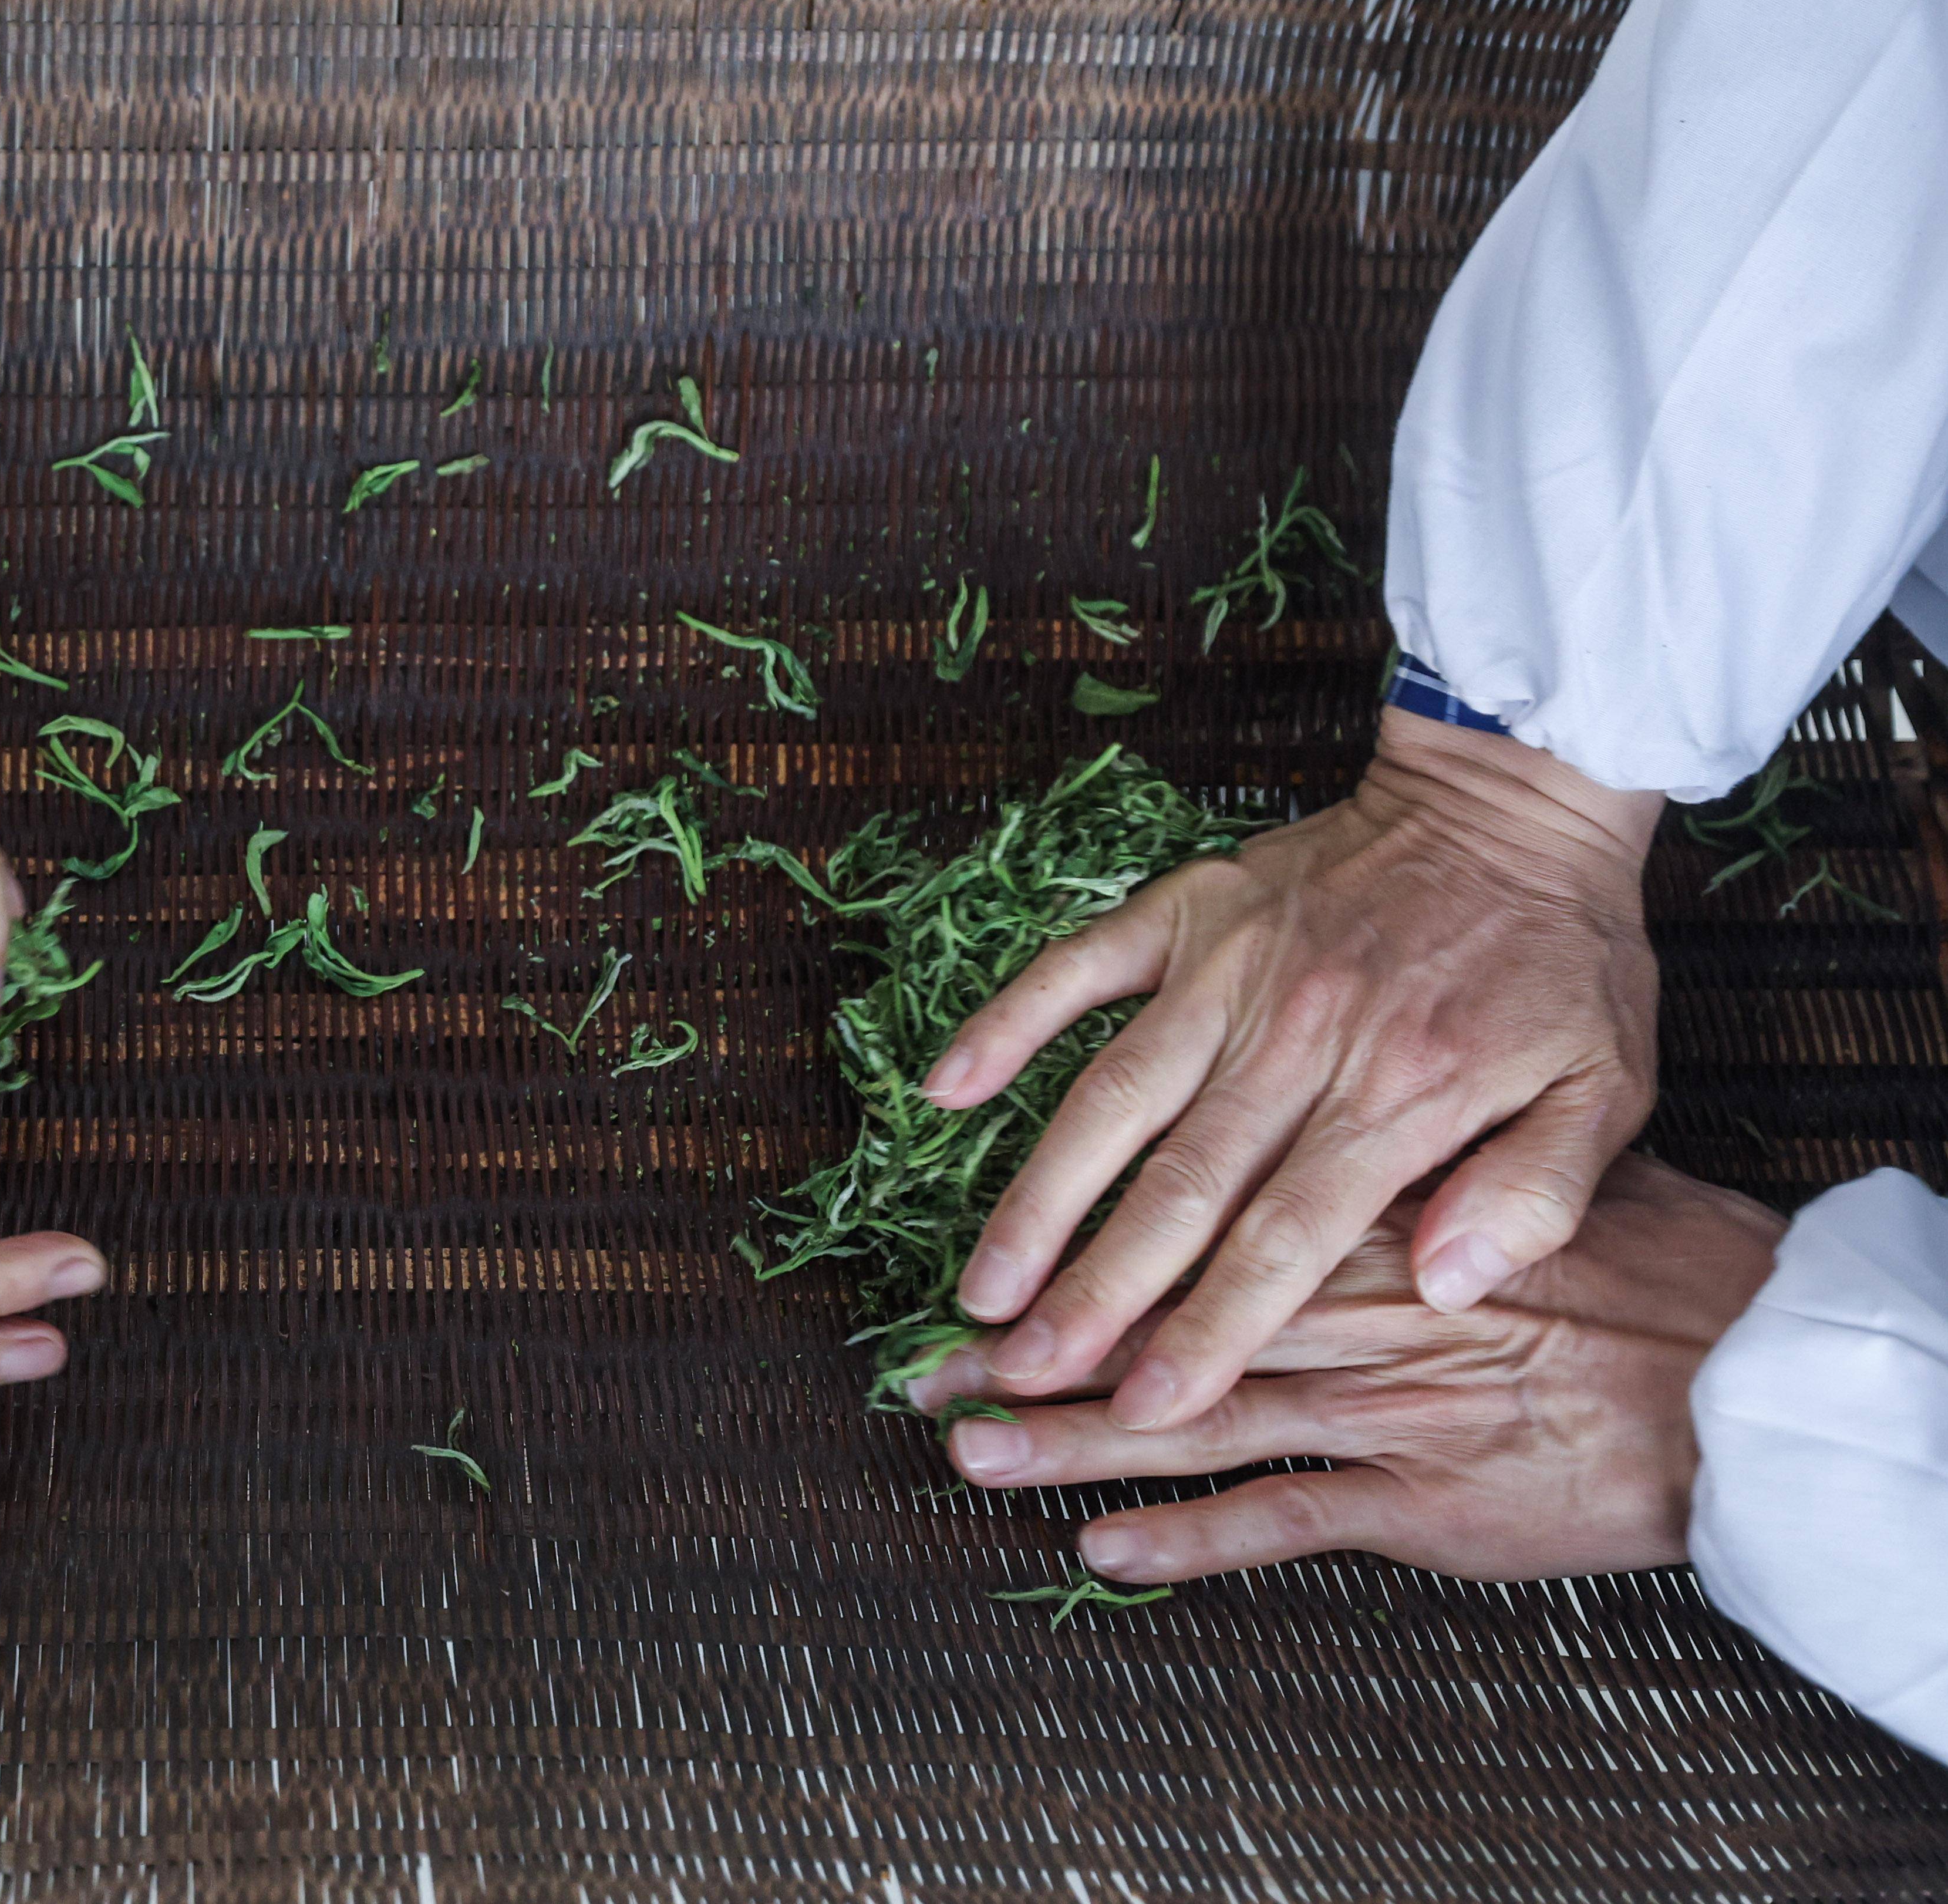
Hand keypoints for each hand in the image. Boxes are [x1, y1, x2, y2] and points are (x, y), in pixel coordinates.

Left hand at [913, 1153, 1780, 1583]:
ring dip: (1074, 1441)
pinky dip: (1190, 1540)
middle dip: (1041, 1348)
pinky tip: (1099, 1546)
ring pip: (1195, 1423)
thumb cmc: (1633, 1261)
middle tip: (927, 1368)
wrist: (1742, 1362)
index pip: (1185, 1228)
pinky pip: (1284, 1519)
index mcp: (1361, 1215)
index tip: (984, 1277)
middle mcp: (1348, 1313)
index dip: (1075, 1253)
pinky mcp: (1422, 1499)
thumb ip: (1401, 1150)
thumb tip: (1290, 1123)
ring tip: (969, 1448)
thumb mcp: (1520, 1152)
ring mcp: (1380, 1411)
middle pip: (1158, 1325)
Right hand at [927, 707, 1665, 1430]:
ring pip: (1110, 1100)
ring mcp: (1229, 970)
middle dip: (1095, 1294)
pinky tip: (946, 1091)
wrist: (1518, 798)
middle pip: (1177, 1189)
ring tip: (982, 1286)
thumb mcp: (1605, 1086)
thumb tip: (1447, 1286)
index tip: (1147, 1408)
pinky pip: (1075, 967)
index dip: (1211, 1331)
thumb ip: (1535, 1192)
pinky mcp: (1187, 909)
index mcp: (1398, 1095)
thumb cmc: (1559, 956)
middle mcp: (1298, 1038)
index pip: (1285, 1241)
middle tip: (1028, 1376)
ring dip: (1038, 1199)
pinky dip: (1006, 1024)